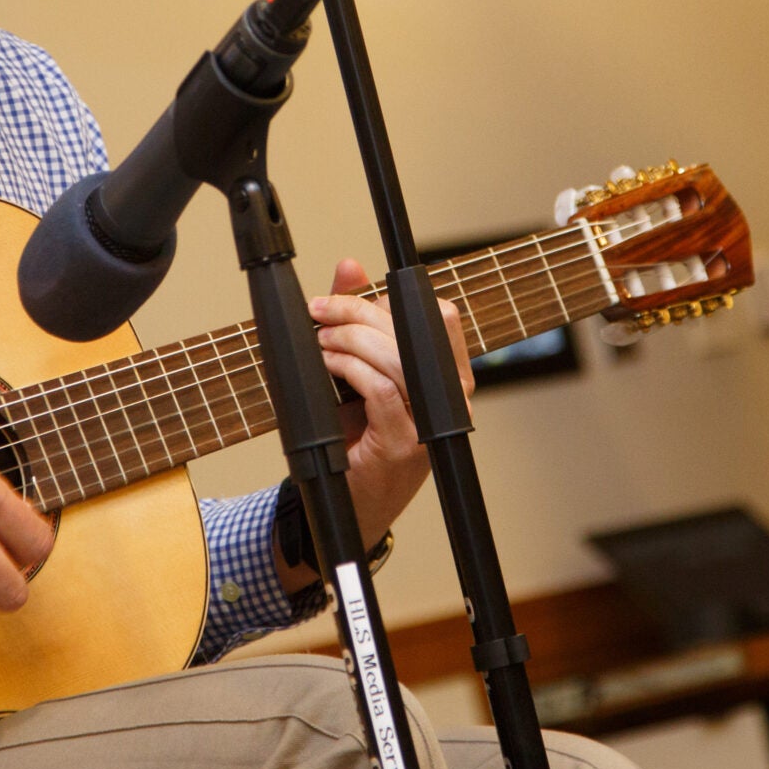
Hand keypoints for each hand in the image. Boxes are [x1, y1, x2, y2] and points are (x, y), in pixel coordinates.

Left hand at [278, 258, 468, 590]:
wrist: (343, 503)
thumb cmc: (355, 437)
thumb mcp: (355, 370)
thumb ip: (359, 319)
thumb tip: (350, 266)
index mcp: (446, 377)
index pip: (443, 318)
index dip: (399, 298)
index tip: (355, 291)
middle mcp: (449, 400)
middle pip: (412, 332)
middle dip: (358, 310)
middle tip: (320, 310)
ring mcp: (430, 425)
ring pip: (396, 359)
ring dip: (349, 340)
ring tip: (320, 340)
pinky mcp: (404, 445)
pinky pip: (382, 390)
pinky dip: (350, 370)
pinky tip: (329, 365)